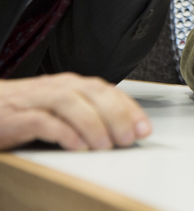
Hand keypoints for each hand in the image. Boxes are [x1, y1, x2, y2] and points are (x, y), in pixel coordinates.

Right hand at [0, 74, 151, 150]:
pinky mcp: (14, 117)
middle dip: (116, 116)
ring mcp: (34, 99)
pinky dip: (61, 132)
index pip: (107, 90)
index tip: (144, 128)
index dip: (129, 108)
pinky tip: (75, 145)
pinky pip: (41, 120)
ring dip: (92, 123)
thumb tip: (124, 129)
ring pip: (69, 102)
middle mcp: (56, 87)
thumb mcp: (60, 108)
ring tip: (105, 145)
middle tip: (128, 139)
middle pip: (93, 93)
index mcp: (71, 84)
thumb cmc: (24, 110)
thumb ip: (88, 113)